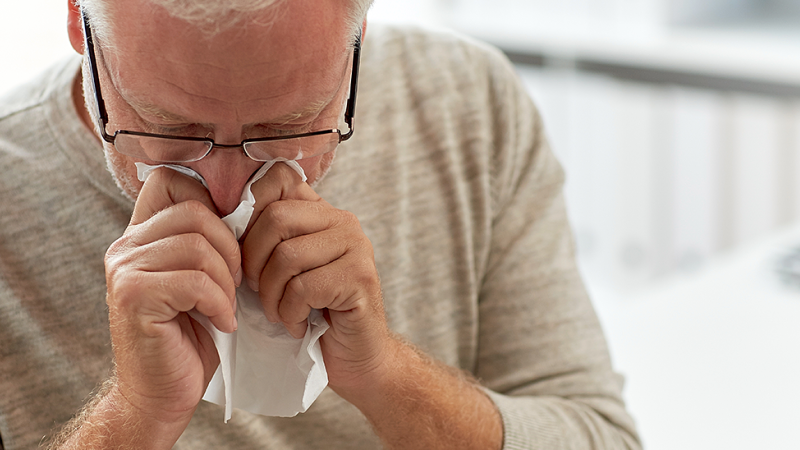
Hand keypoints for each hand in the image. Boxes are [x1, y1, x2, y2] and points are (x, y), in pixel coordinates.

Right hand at [103, 168, 239, 428]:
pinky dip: (219, 304)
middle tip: (237, 284)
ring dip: (227, 281)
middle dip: (231, 249)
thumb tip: (249, 206)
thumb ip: (207, 241)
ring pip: (199, 247)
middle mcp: (126, 245)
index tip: (230, 239)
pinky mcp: (134, 297)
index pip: (170, 179)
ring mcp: (125, 270)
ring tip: (226, 306)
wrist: (162, 392)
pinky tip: (221, 322)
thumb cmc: (191, 334)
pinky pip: (195, 281)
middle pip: (196, 213)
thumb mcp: (202, 278)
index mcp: (141, 234)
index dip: (210, 200)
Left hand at [241, 163, 390, 392]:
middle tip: (256, 291)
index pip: (277, 178)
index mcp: (320, 211)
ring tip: (278, 313)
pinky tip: (299, 324)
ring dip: (271, 295)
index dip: (248, 210)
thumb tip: (218, 217)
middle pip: (276, 218)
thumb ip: (263, 239)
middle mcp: (342, 221)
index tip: (241, 251)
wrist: (353, 356)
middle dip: (253, 261)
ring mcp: (356, 247)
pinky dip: (291, 313)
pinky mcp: (360, 278)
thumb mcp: (280, 269)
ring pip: (288, 256)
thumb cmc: (309, 312)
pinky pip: (304, 288)